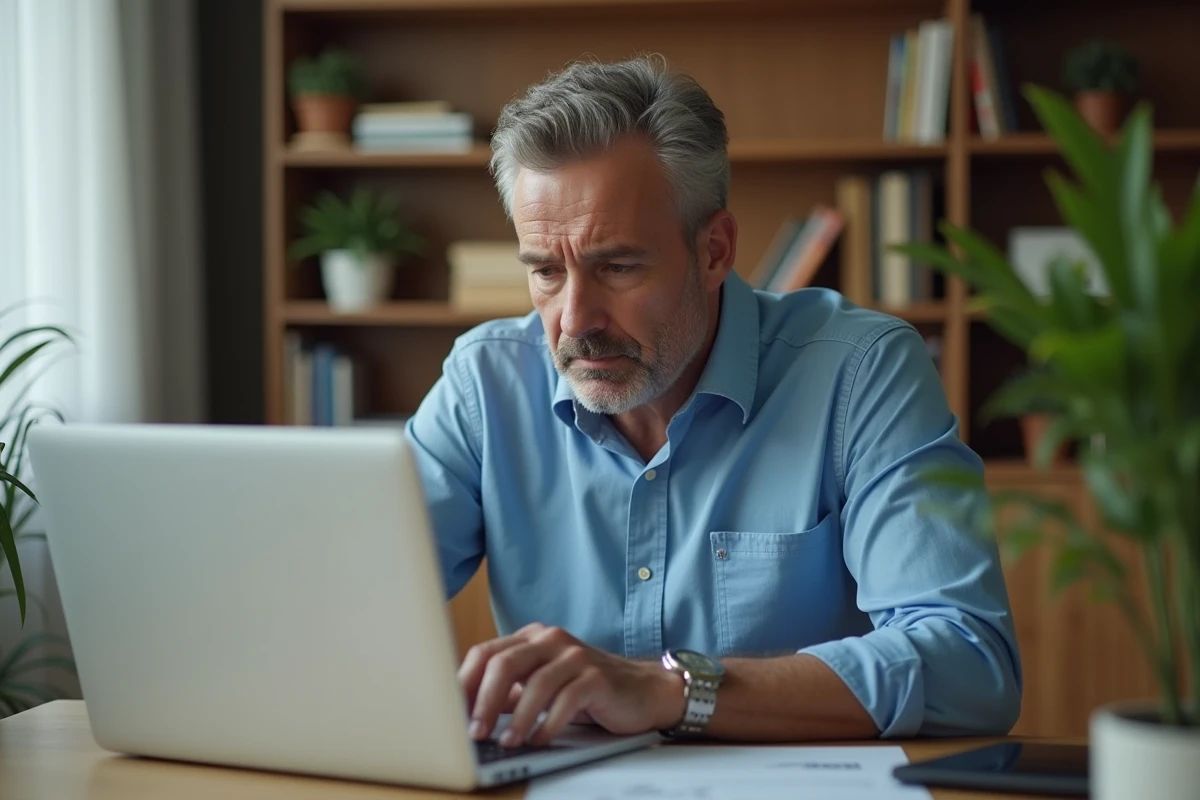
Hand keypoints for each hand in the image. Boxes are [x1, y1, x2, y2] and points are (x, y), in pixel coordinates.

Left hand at [458, 622, 685, 746]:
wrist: (641, 691)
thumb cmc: (585, 691)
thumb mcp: (541, 686)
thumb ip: (508, 692)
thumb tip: (466, 715)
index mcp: (531, 639)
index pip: (485, 653)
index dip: (463, 684)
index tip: (450, 714)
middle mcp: (550, 640)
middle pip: (504, 662)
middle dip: (483, 700)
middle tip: (474, 732)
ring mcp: (575, 656)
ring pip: (535, 683)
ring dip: (516, 718)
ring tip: (508, 743)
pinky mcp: (596, 677)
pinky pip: (566, 700)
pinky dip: (548, 723)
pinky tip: (540, 740)